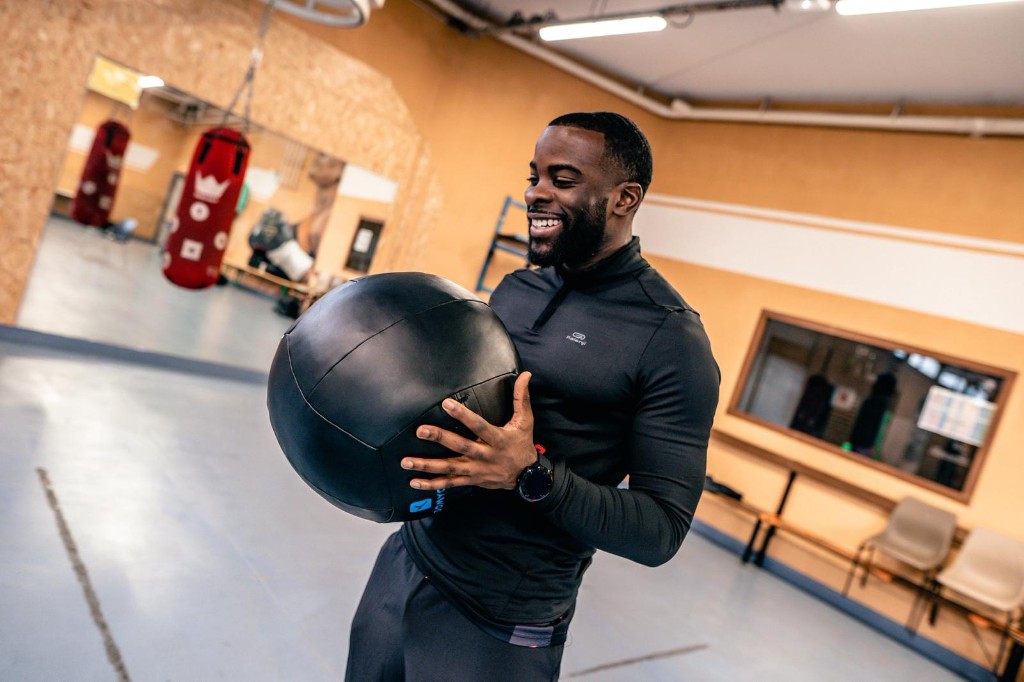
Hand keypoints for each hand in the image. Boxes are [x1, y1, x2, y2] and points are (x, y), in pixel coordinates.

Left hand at [401, 372, 537, 490]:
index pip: (479, 426)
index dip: (463, 416)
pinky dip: (432, 484)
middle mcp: (485, 456)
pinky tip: (414, 482)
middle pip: (460, 446)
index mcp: (498, 439)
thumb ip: (521, 398)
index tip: (446, 404)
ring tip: (406, 461)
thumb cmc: (523, 444)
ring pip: (450, 468)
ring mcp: (476, 470)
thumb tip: (526, 375)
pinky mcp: (471, 480)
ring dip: (427, 465)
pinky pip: (449, 483)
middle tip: (421, 431)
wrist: (527, 477)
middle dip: (440, 438)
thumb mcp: (526, 421)